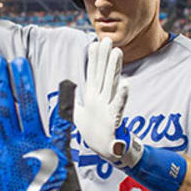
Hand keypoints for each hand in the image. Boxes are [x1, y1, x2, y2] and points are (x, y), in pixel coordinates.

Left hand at [74, 38, 140, 167]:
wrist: (107, 151)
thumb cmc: (94, 132)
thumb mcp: (77, 116)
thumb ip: (71, 103)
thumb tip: (64, 95)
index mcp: (93, 97)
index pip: (93, 74)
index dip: (94, 59)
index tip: (95, 43)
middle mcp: (102, 99)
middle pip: (103, 74)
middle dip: (105, 57)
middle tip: (108, 40)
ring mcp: (109, 108)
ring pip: (111, 85)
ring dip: (114, 69)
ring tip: (117, 53)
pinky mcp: (114, 120)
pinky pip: (118, 107)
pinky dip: (121, 96)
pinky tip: (126, 84)